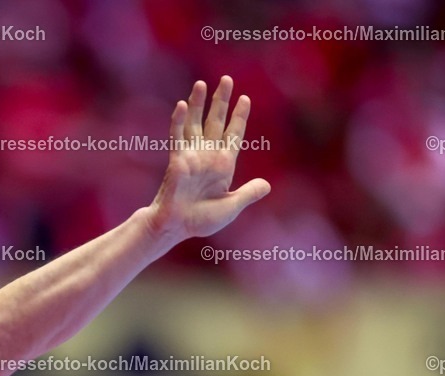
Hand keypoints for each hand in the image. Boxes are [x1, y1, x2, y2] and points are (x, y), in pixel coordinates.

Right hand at [145, 76, 270, 242]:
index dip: (239, 117)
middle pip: (215, 121)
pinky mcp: (177, 160)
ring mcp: (192, 156)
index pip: (233, 134)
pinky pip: (178, 137)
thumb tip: (266, 185)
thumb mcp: (231, 207)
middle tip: (227, 79)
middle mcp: (207, 155)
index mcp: (223, 165)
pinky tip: (182, 105)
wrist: (177, 227)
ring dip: (198, 104)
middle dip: (221, 101)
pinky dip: (179, 121)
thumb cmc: (201, 220)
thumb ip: (248, 194)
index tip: (245, 99)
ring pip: (195, 124)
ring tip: (201, 84)